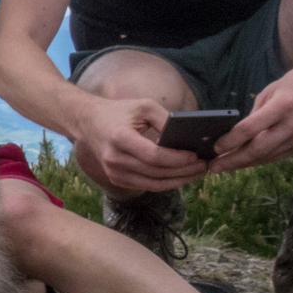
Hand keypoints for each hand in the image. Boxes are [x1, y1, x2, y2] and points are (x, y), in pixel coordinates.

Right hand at [71, 96, 207, 191]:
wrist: (89, 122)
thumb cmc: (119, 112)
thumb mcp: (144, 106)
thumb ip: (165, 120)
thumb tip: (187, 138)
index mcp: (120, 138)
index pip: (154, 156)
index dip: (177, 159)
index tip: (195, 156)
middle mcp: (115, 159)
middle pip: (156, 173)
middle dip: (183, 171)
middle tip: (204, 166)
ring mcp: (113, 172)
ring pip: (152, 184)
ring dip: (178, 181)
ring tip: (196, 173)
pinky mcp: (116, 178)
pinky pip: (146, 186)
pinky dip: (165, 183)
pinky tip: (180, 177)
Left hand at [208, 69, 292, 171]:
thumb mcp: (269, 93)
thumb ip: (254, 116)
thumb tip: (234, 137)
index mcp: (283, 105)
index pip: (250, 129)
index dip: (230, 141)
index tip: (216, 148)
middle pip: (258, 149)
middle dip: (233, 160)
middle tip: (214, 167)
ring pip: (268, 157)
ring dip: (244, 164)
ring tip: (224, 167)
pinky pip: (278, 156)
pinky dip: (260, 160)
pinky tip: (245, 162)